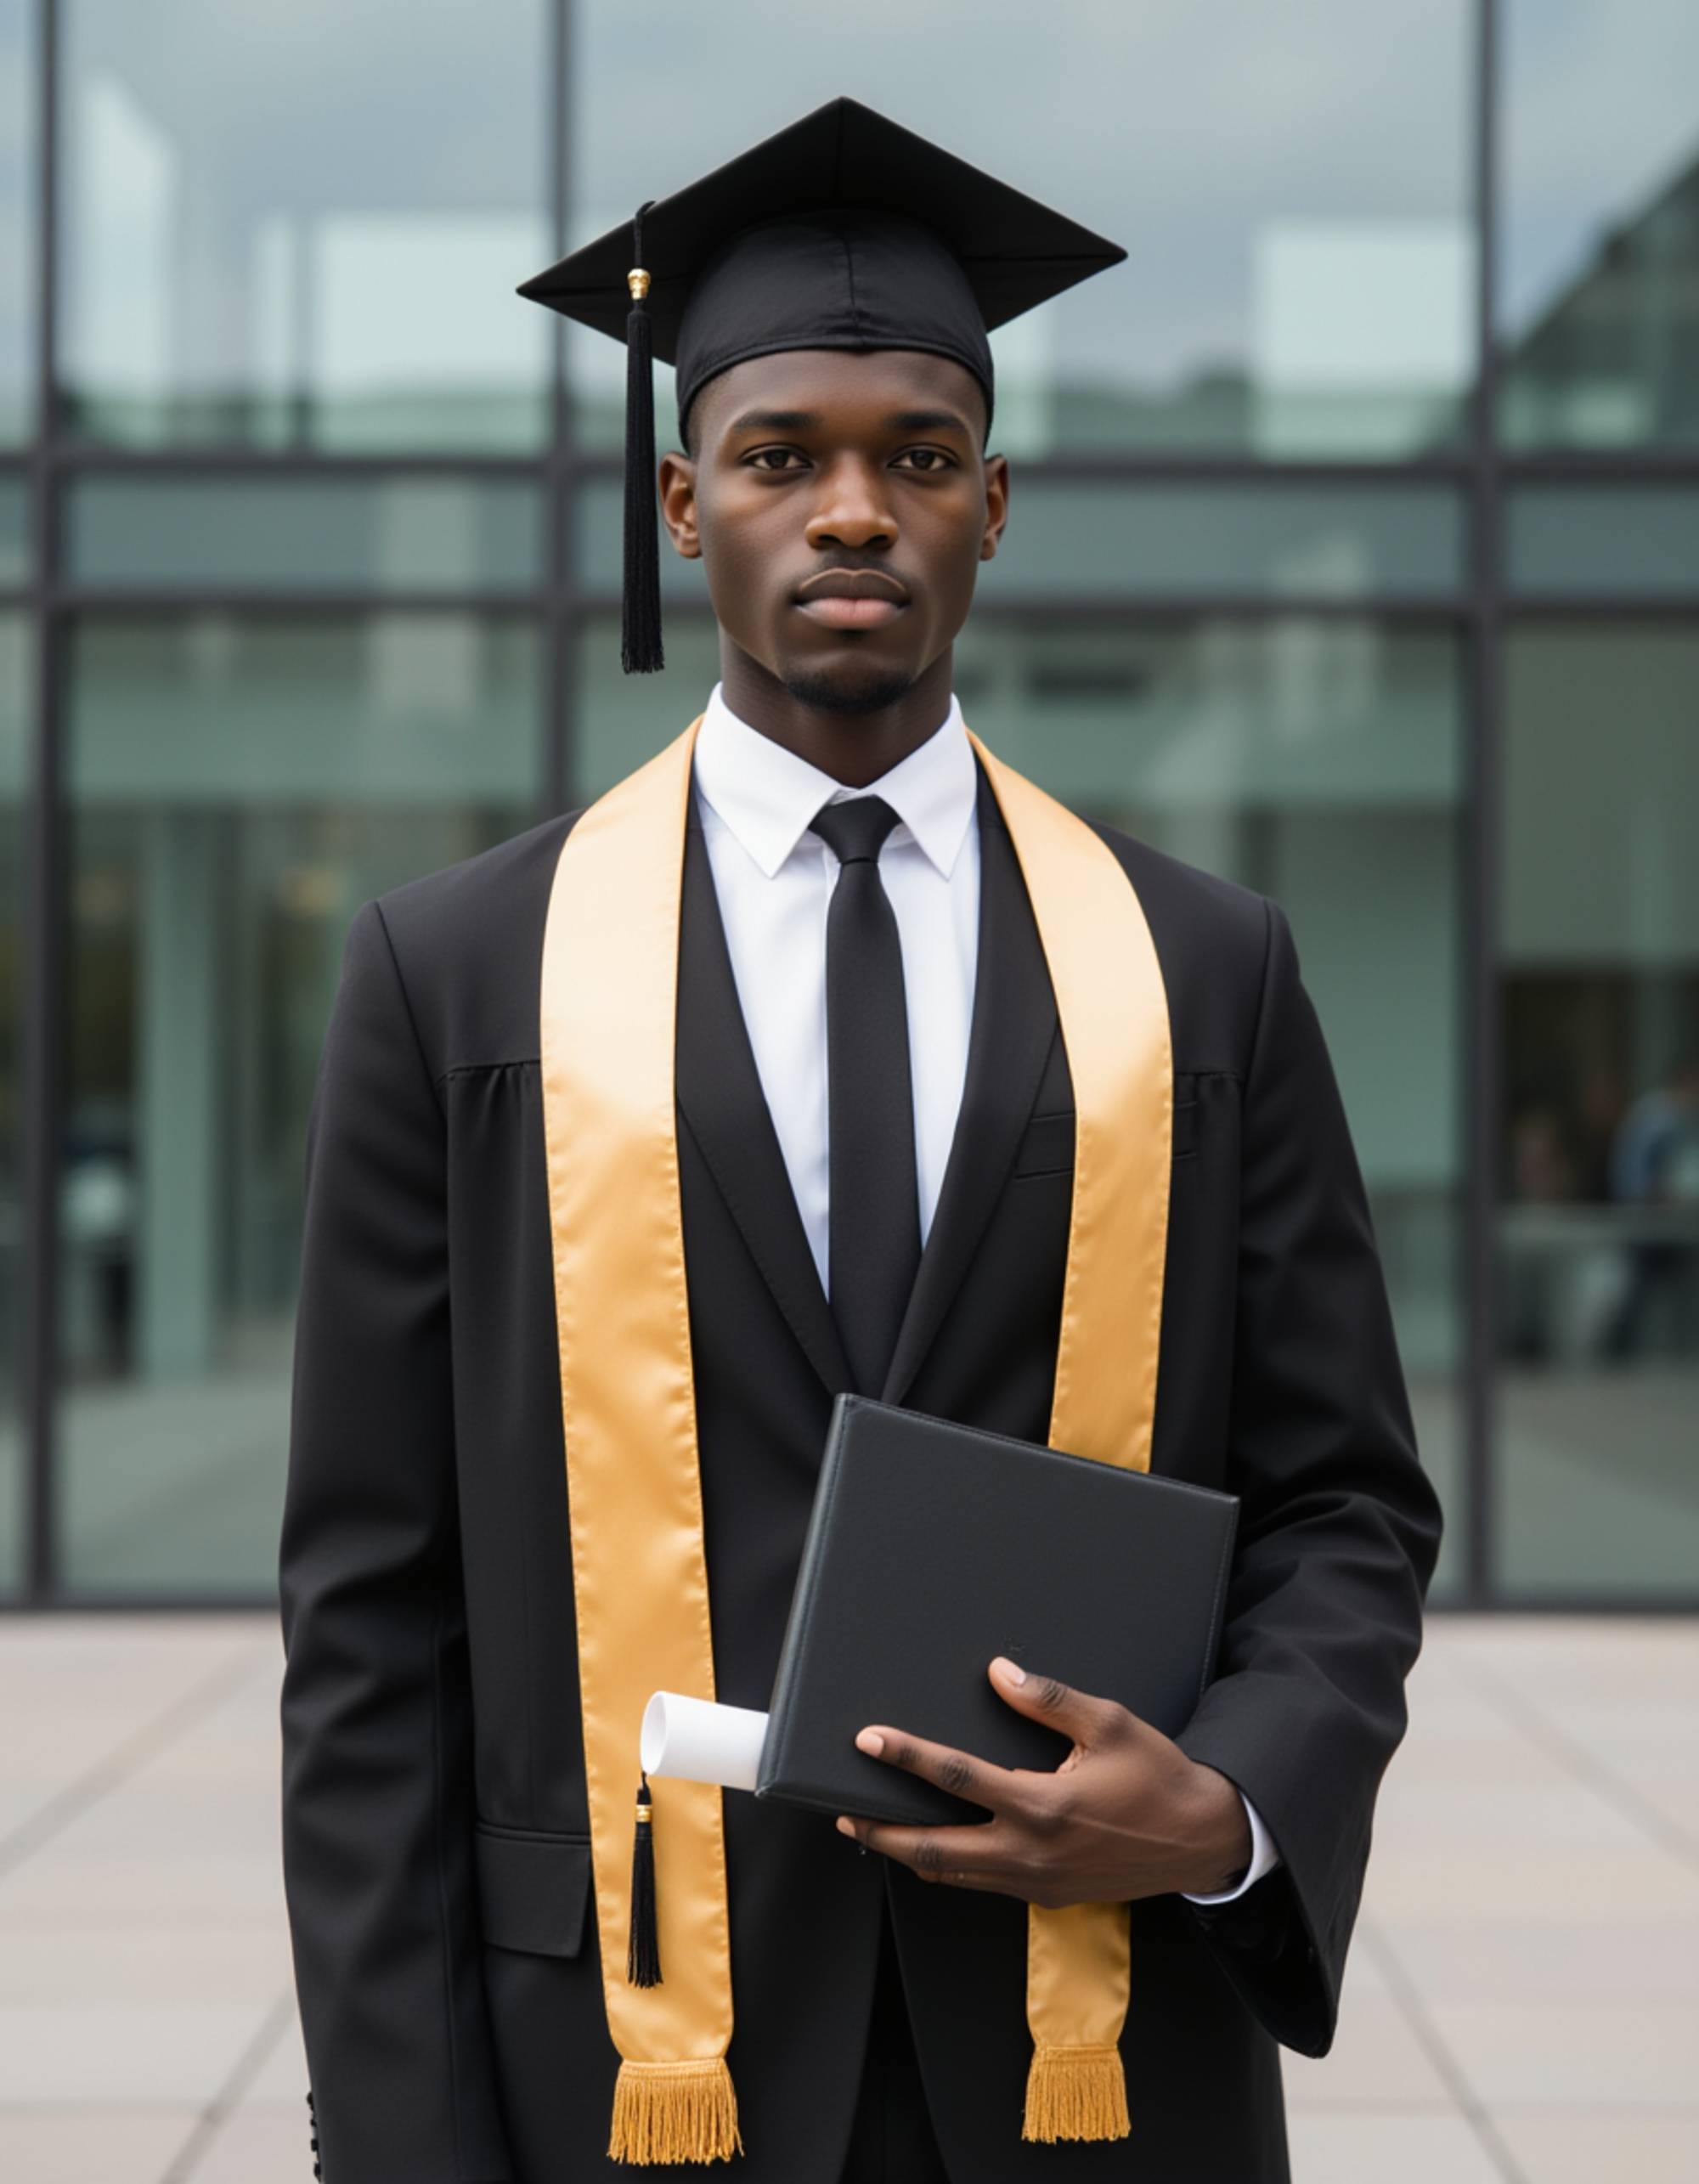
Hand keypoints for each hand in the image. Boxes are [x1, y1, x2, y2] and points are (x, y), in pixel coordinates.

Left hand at [834, 1656, 1252, 1906]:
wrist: (1200, 1842)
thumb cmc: (1157, 1777)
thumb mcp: (1109, 1723)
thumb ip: (1049, 1699)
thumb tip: (999, 1672)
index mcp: (1044, 1806)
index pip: (957, 1778)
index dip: (907, 1756)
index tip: (869, 1741)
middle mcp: (1031, 1853)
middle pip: (933, 1848)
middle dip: (881, 1830)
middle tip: (841, 1809)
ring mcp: (1035, 1882)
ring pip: (951, 1875)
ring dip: (906, 1851)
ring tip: (870, 1828)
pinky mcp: (1044, 1895)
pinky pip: (979, 1884)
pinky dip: (946, 1866)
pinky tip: (930, 1845)